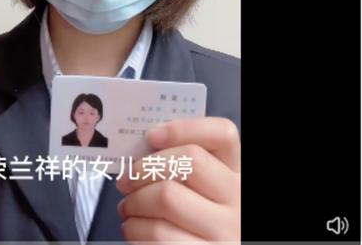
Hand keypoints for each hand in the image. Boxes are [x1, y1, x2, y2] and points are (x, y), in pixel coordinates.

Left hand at [115, 117, 240, 242]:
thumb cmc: (192, 216)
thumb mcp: (201, 187)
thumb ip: (180, 164)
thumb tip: (139, 152)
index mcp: (235, 172)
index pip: (222, 133)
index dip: (184, 129)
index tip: (152, 136)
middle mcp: (237, 198)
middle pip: (189, 162)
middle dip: (146, 168)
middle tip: (125, 180)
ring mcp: (225, 231)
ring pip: (168, 198)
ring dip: (135, 202)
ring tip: (128, 207)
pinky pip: (160, 236)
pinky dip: (136, 229)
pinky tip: (135, 228)